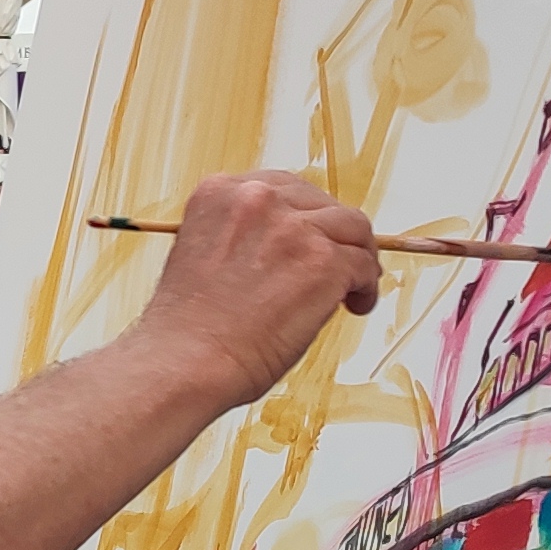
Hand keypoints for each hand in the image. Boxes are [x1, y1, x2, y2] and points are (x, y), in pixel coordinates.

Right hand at [127, 171, 380, 404]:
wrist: (185, 360)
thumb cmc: (185, 327)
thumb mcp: (200, 254)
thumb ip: (239, 238)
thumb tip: (282, 251)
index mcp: (219, 194)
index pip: (280, 188)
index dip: (301, 215)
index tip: (306, 236)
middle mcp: (258, 200)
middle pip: (321, 202)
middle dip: (331, 233)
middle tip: (336, 261)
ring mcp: (294, 229)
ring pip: (353, 228)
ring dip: (357, 256)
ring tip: (354, 287)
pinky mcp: (323, 262)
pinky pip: (363, 266)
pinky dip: (365, 288)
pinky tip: (355, 305)